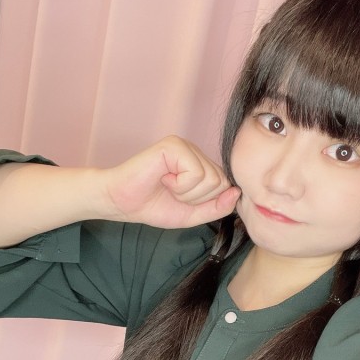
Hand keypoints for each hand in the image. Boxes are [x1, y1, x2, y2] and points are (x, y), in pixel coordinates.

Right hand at [101, 136, 239, 227]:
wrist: (122, 203)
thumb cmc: (153, 206)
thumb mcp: (193, 214)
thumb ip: (217, 207)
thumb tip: (237, 193)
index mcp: (202, 166)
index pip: (226, 186)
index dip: (207, 202)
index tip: (183, 200)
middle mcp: (196, 153)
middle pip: (221, 183)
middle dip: (197, 198)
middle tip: (173, 193)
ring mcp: (185, 146)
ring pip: (210, 179)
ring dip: (187, 193)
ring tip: (167, 186)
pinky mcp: (174, 145)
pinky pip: (196, 173)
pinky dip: (180, 186)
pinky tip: (163, 179)